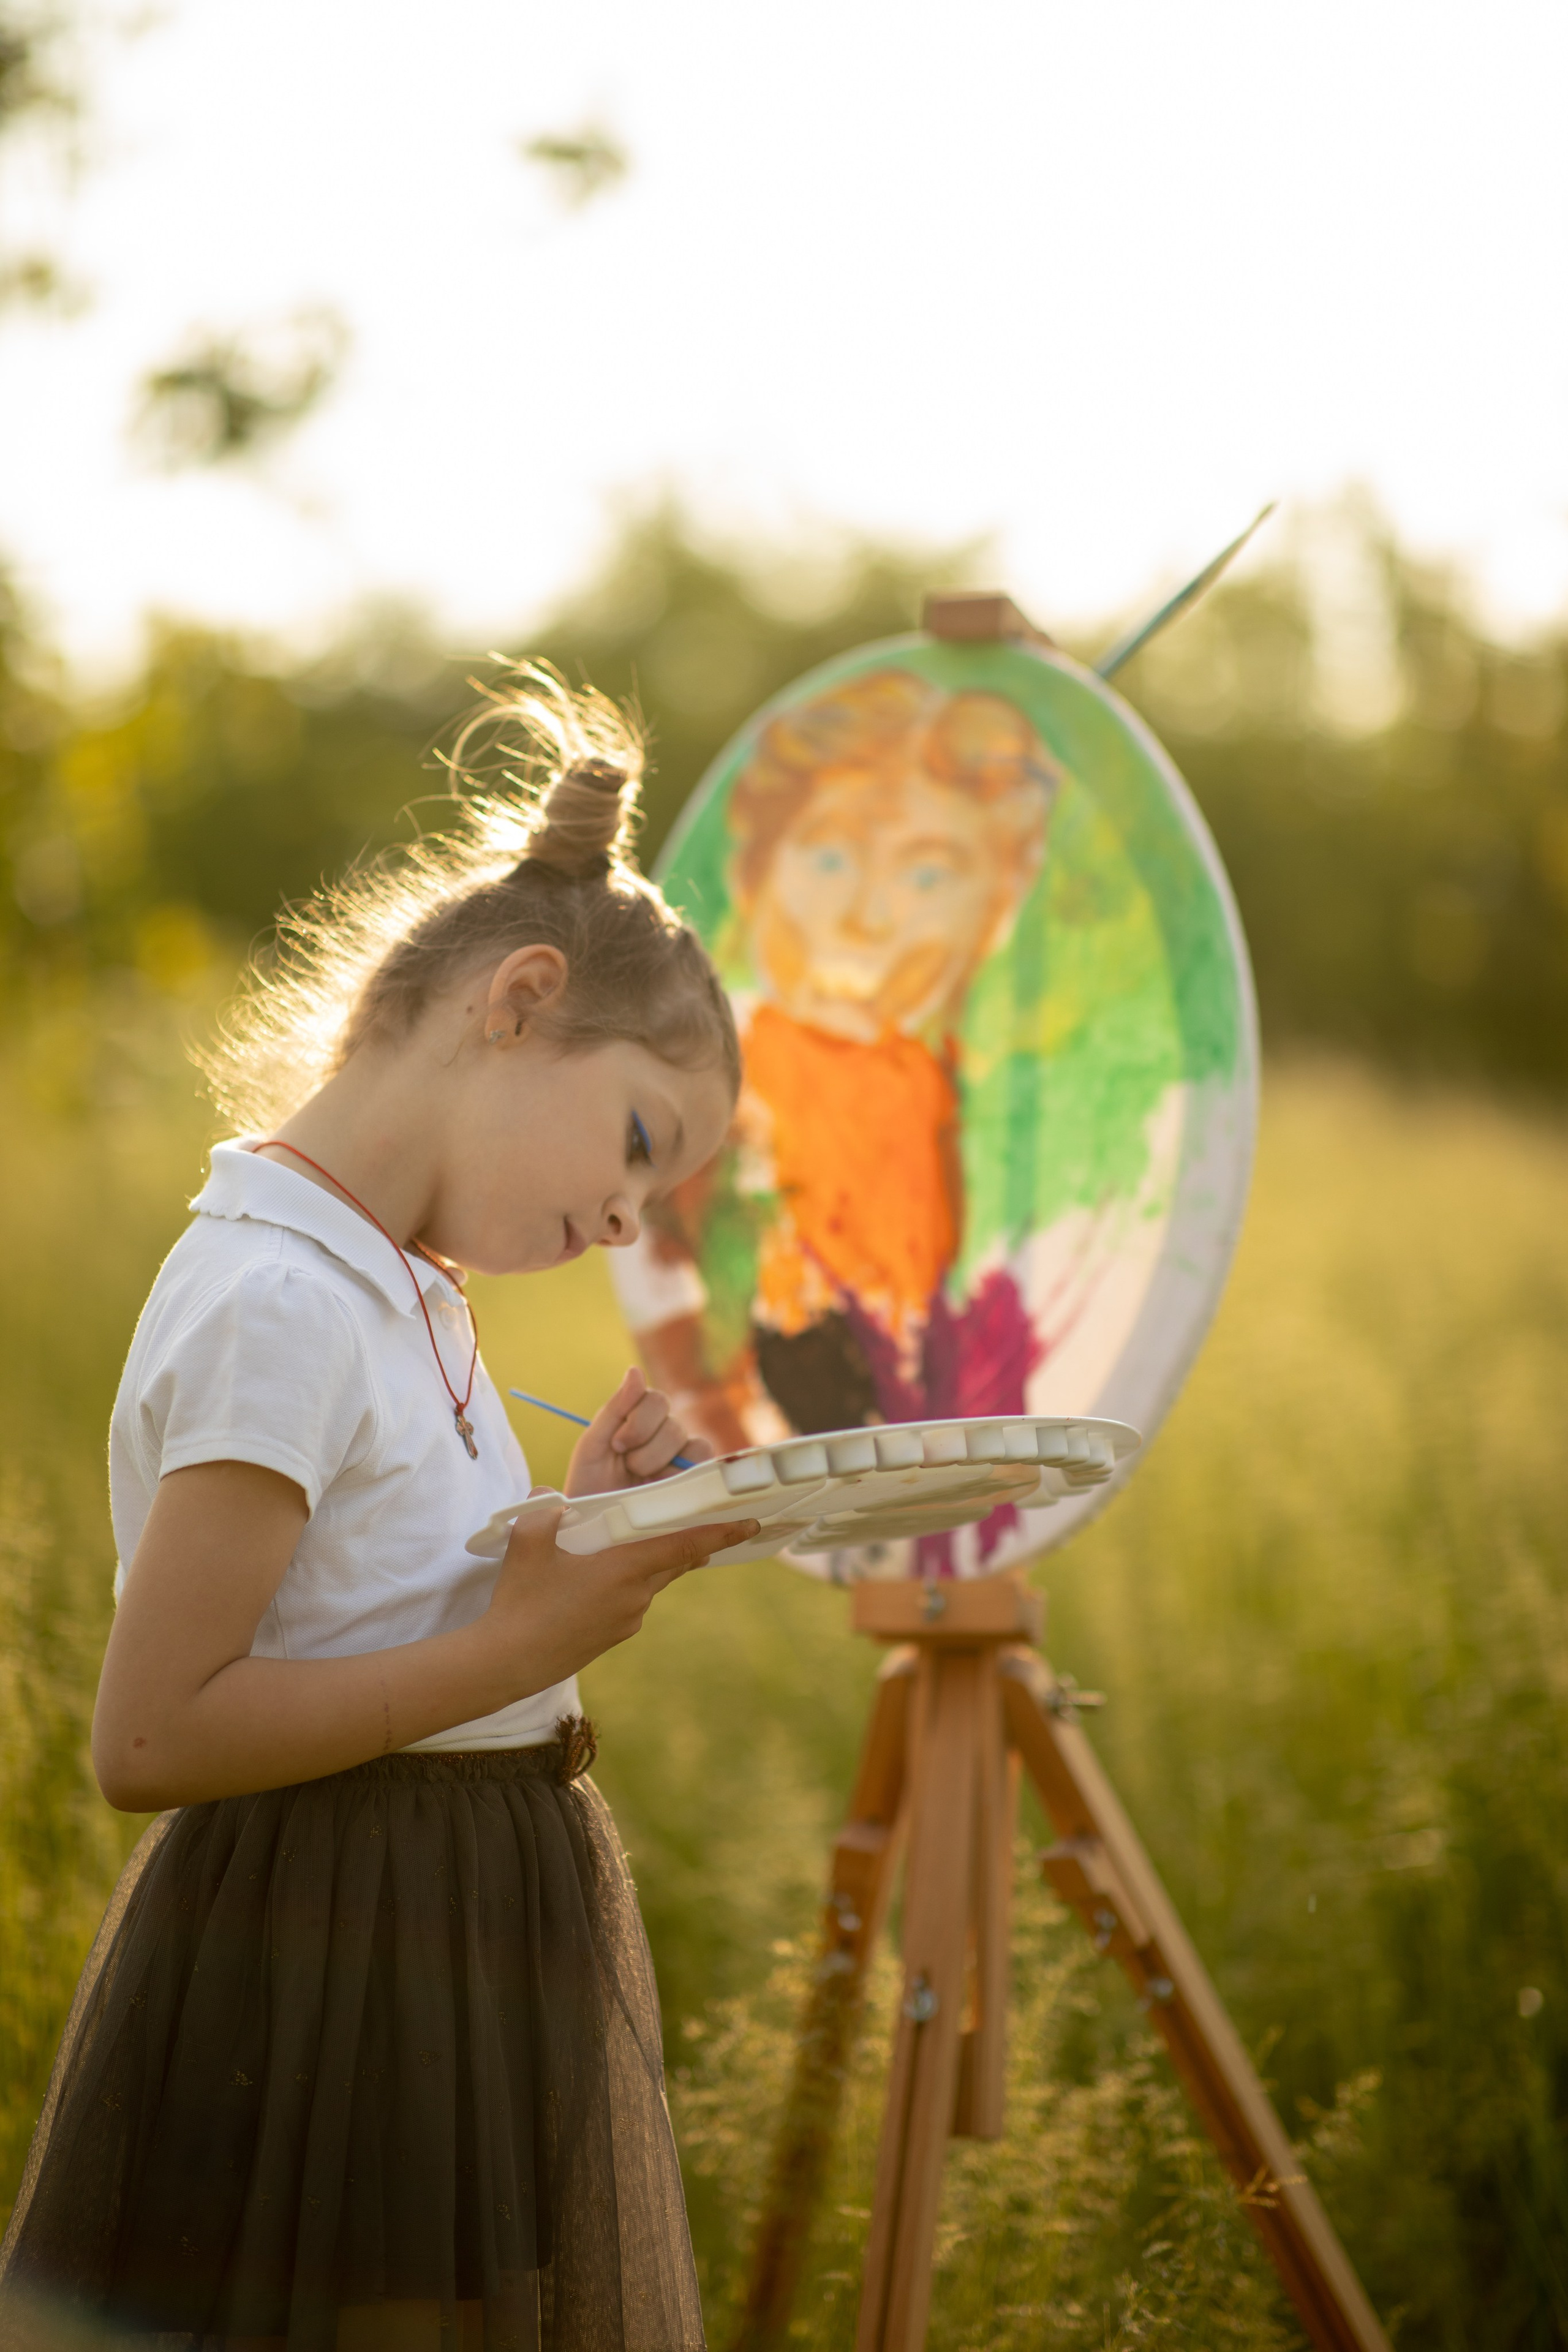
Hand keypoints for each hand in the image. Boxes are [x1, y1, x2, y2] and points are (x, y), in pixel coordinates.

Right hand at [485, 1501, 759, 1688]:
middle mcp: (636, 1596)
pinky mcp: (614, 1636)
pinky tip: (593, 1580)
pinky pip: (631, 1601)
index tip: (749, 1523)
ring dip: (646, 1562)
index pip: (685, 1545)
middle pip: (673, 1561)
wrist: (508, 1662)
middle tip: (690, 1520)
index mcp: (625, 1569)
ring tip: (618, 1547)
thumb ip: (543, 1511)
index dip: (720, 1532)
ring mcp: (627, 1620)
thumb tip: (550, 1496)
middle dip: (684, 1541)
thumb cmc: (521, 1602)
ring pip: (650, 1581)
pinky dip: (626, 1583)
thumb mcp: (526, 1545)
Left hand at [564, 1365, 711, 1494]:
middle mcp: (663, 1436)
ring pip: (692, 1445)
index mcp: (638, 1420)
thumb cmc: (588, 1485)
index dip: (640, 1420)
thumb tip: (635, 1370)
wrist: (591, 1527)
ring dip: (662, 1465)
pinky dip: (684, 1475)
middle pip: (673, 1425)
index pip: (657, 1400)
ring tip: (642, 1483)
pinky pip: (705, 1467)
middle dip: (646, 1450)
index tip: (617, 1444)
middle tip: (627, 1469)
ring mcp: (680, 1459)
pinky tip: (661, 1487)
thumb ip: (614, 1408)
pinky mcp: (692, 1482)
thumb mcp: (592, 1446)